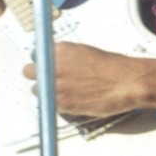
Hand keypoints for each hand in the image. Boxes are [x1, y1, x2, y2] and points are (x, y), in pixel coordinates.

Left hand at [23, 42, 146, 117]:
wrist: (126, 82)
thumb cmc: (112, 67)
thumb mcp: (84, 52)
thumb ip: (65, 57)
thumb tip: (54, 62)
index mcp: (60, 50)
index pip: (36, 55)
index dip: (41, 62)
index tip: (45, 67)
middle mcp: (54, 66)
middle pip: (29, 72)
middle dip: (38, 76)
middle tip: (50, 81)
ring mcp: (55, 85)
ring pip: (37, 91)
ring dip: (46, 92)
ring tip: (65, 93)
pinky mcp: (61, 103)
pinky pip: (49, 104)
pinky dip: (57, 104)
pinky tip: (73, 101)